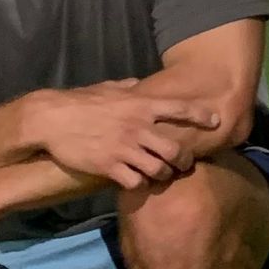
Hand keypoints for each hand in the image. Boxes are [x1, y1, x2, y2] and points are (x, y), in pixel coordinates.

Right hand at [27, 82, 211, 188]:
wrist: (51, 119)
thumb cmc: (80, 101)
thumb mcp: (108, 88)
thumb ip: (129, 88)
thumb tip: (139, 84)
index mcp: (140, 105)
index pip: (180, 109)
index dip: (202, 115)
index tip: (216, 121)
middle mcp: (137, 128)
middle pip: (175, 149)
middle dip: (184, 160)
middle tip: (184, 164)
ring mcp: (124, 149)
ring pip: (159, 170)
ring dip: (163, 175)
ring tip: (160, 176)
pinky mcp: (109, 167)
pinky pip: (135, 182)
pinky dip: (139, 184)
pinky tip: (136, 182)